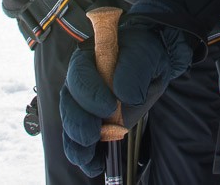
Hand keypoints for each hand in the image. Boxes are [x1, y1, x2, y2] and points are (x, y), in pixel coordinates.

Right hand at [59, 8, 195, 173]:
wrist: (150, 64)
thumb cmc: (146, 54)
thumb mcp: (146, 54)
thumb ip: (133, 69)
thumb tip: (124, 95)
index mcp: (89, 57)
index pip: (80, 74)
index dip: (90, 93)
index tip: (110, 107)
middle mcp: (79, 80)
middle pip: (69, 102)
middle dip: (79, 121)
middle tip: (94, 135)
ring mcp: (81, 102)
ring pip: (71, 123)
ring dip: (78, 141)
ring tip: (89, 154)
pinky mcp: (89, 121)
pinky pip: (78, 139)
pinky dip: (84, 154)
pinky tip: (93, 164)